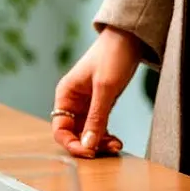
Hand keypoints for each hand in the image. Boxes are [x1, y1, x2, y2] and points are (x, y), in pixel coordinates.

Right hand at [52, 27, 142, 157]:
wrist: (130, 38)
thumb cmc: (113, 55)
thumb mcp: (105, 88)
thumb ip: (96, 117)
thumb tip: (87, 145)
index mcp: (65, 94)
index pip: (60, 128)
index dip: (71, 143)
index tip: (89, 153)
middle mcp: (72, 101)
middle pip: (73, 133)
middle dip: (88, 144)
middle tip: (107, 150)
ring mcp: (87, 103)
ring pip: (87, 132)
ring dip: (99, 142)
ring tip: (116, 145)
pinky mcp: (101, 104)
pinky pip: (99, 126)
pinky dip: (106, 135)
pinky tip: (116, 140)